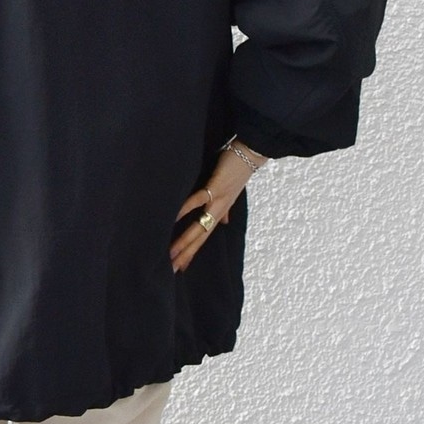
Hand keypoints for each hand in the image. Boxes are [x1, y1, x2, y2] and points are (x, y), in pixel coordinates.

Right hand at [170, 141, 267, 272]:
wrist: (253, 152)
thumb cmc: (237, 169)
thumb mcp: (230, 191)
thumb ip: (225, 208)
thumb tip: (224, 221)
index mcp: (220, 211)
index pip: (204, 236)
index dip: (193, 252)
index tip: (181, 267)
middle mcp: (219, 210)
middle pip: (201, 238)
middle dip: (186, 255)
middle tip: (172, 270)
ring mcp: (217, 201)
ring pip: (200, 227)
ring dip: (185, 241)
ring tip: (171, 253)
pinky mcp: (215, 187)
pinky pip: (197, 201)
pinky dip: (184, 210)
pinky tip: (172, 219)